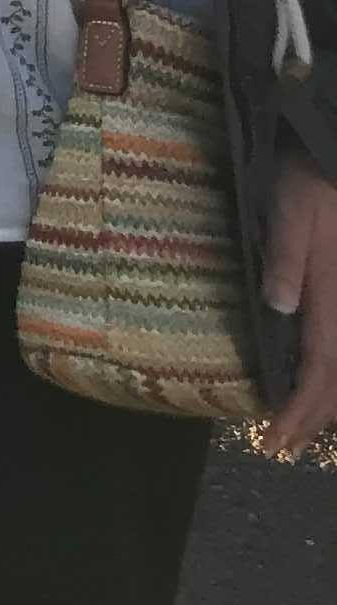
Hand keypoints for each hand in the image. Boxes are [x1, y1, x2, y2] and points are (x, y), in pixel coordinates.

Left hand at [257, 154, 336, 456]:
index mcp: (333, 299)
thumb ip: (285, 258)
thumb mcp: (291, 211)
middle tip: (276, 446)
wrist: (332, 158)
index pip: (320, 369)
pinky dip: (330, 377)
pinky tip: (315, 384)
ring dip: (323, 404)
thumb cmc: (310, 183)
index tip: (274, 437)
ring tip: (294, 429)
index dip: (299, 409)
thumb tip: (278, 307)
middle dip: (308, 419)